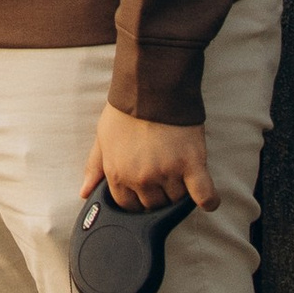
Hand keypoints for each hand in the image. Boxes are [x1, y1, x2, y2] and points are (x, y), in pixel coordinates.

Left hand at [84, 103, 216, 212]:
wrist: (151, 86)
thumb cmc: (125, 111)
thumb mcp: (102, 138)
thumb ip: (94, 168)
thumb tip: (85, 192)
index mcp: (118, 174)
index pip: (128, 206)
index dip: (137, 199)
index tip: (144, 189)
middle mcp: (141, 178)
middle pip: (154, 205)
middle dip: (158, 195)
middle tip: (164, 176)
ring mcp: (167, 173)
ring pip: (177, 201)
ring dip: (180, 193)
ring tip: (181, 175)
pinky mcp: (191, 165)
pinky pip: (204, 196)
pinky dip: (208, 201)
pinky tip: (207, 200)